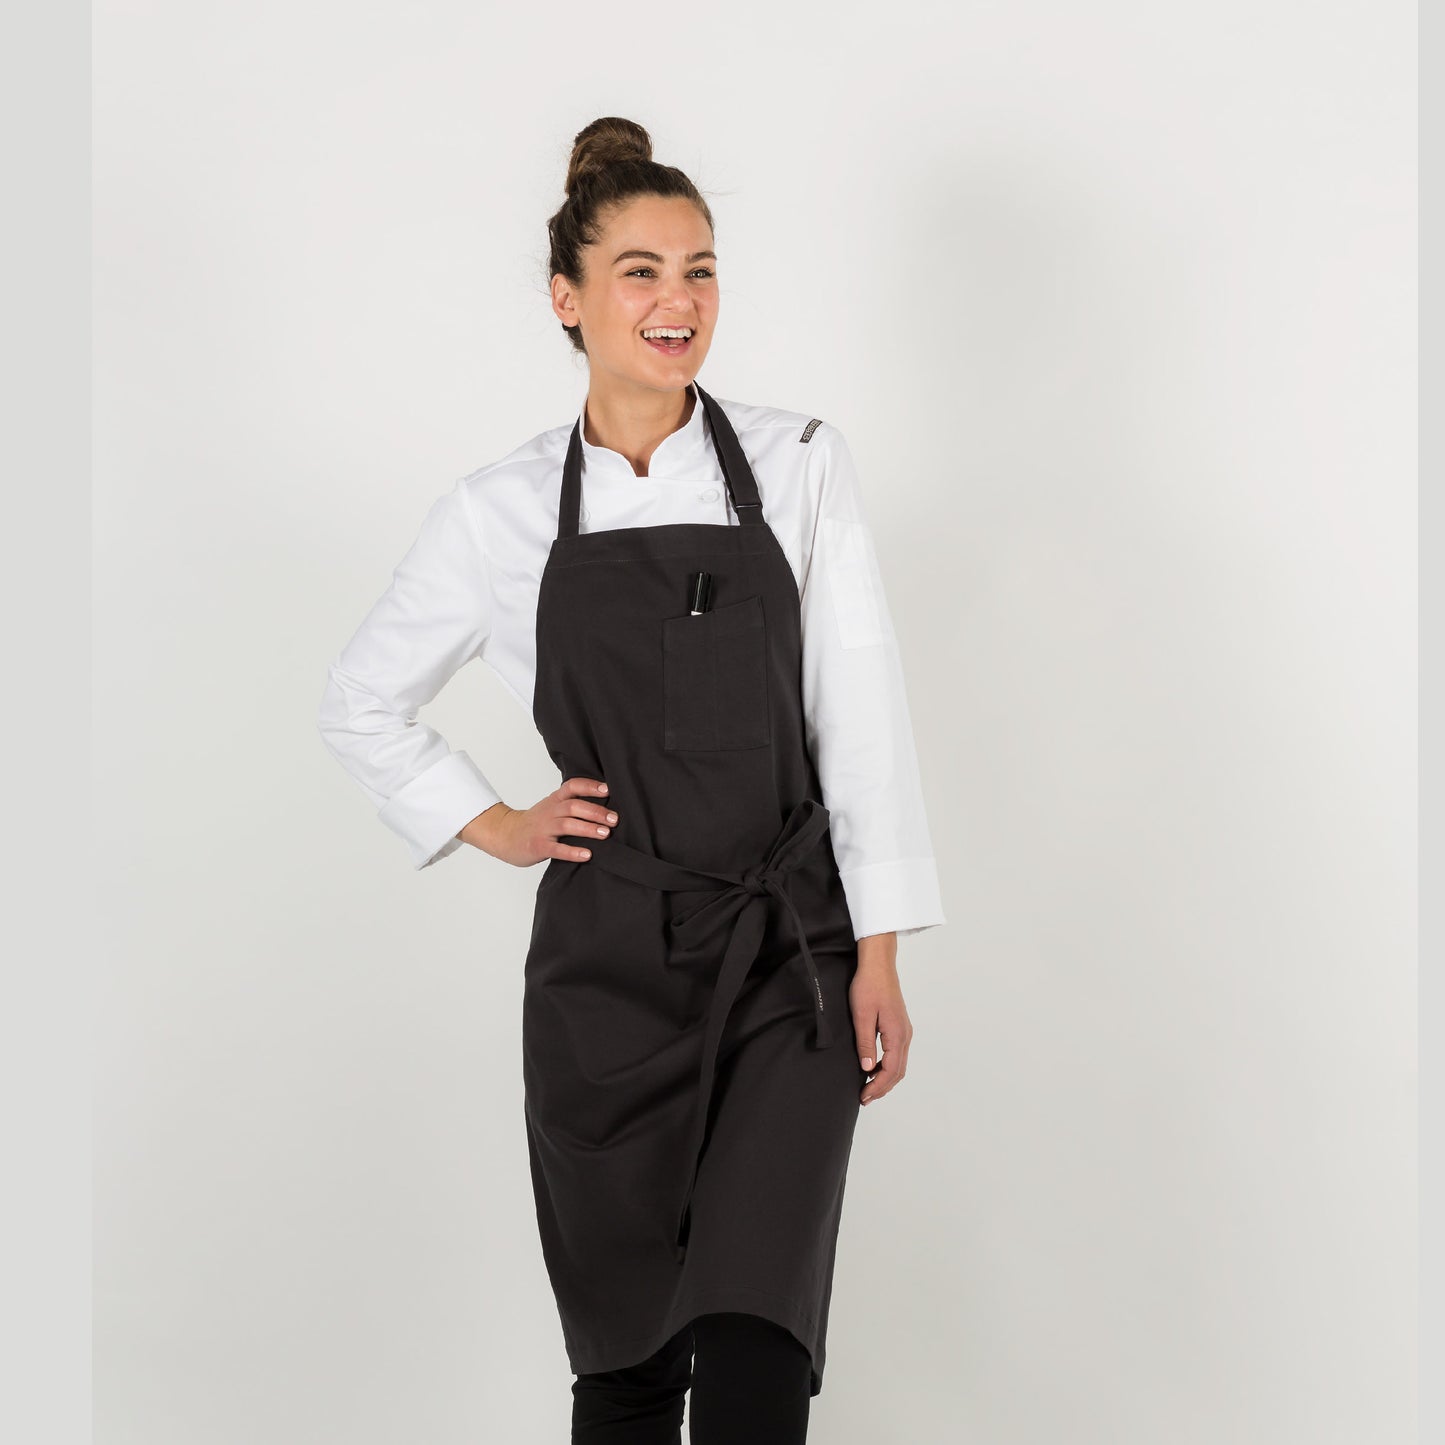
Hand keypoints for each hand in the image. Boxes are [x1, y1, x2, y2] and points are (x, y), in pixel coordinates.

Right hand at [459, 776, 616, 868]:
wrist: (505, 835)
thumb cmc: (535, 823)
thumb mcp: (551, 807)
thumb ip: (572, 804)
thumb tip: (606, 807)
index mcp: (554, 800)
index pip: (572, 786)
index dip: (590, 786)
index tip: (608, 789)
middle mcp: (549, 811)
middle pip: (573, 806)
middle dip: (595, 811)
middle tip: (614, 819)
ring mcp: (542, 829)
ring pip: (566, 825)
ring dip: (587, 828)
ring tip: (605, 834)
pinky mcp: (538, 846)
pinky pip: (556, 849)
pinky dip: (572, 851)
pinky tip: (587, 855)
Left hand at [849, 934, 911, 1106]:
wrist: (878, 964)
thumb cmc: (868, 986)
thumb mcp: (861, 1015)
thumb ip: (865, 1043)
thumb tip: (867, 1068)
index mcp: (897, 1034)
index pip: (890, 1071)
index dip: (877, 1087)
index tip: (864, 1096)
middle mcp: (905, 1035)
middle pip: (898, 1071)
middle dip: (882, 1087)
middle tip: (865, 1097)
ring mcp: (904, 1030)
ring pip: (899, 1064)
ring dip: (886, 1078)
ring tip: (868, 1086)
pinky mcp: (900, 1025)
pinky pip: (897, 1053)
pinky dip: (888, 1066)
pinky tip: (874, 1067)